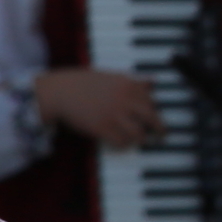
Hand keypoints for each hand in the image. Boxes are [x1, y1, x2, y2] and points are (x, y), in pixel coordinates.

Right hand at [37, 65, 165, 147]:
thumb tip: (153, 82)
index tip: (154, 116)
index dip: (153, 110)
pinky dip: (124, 144)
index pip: (152, 101)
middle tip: (161, 135)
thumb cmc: (84, 83)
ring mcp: (113, 115)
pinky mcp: (102, 128)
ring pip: (138, 133)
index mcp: (128, 84)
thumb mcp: (112, 76)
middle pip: (151, 118)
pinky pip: (121, 142)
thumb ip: (133, 81)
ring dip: (140, 138)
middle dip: (159, 128)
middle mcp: (124, 99)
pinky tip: (121, 142)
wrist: (60, 91)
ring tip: (140, 140)